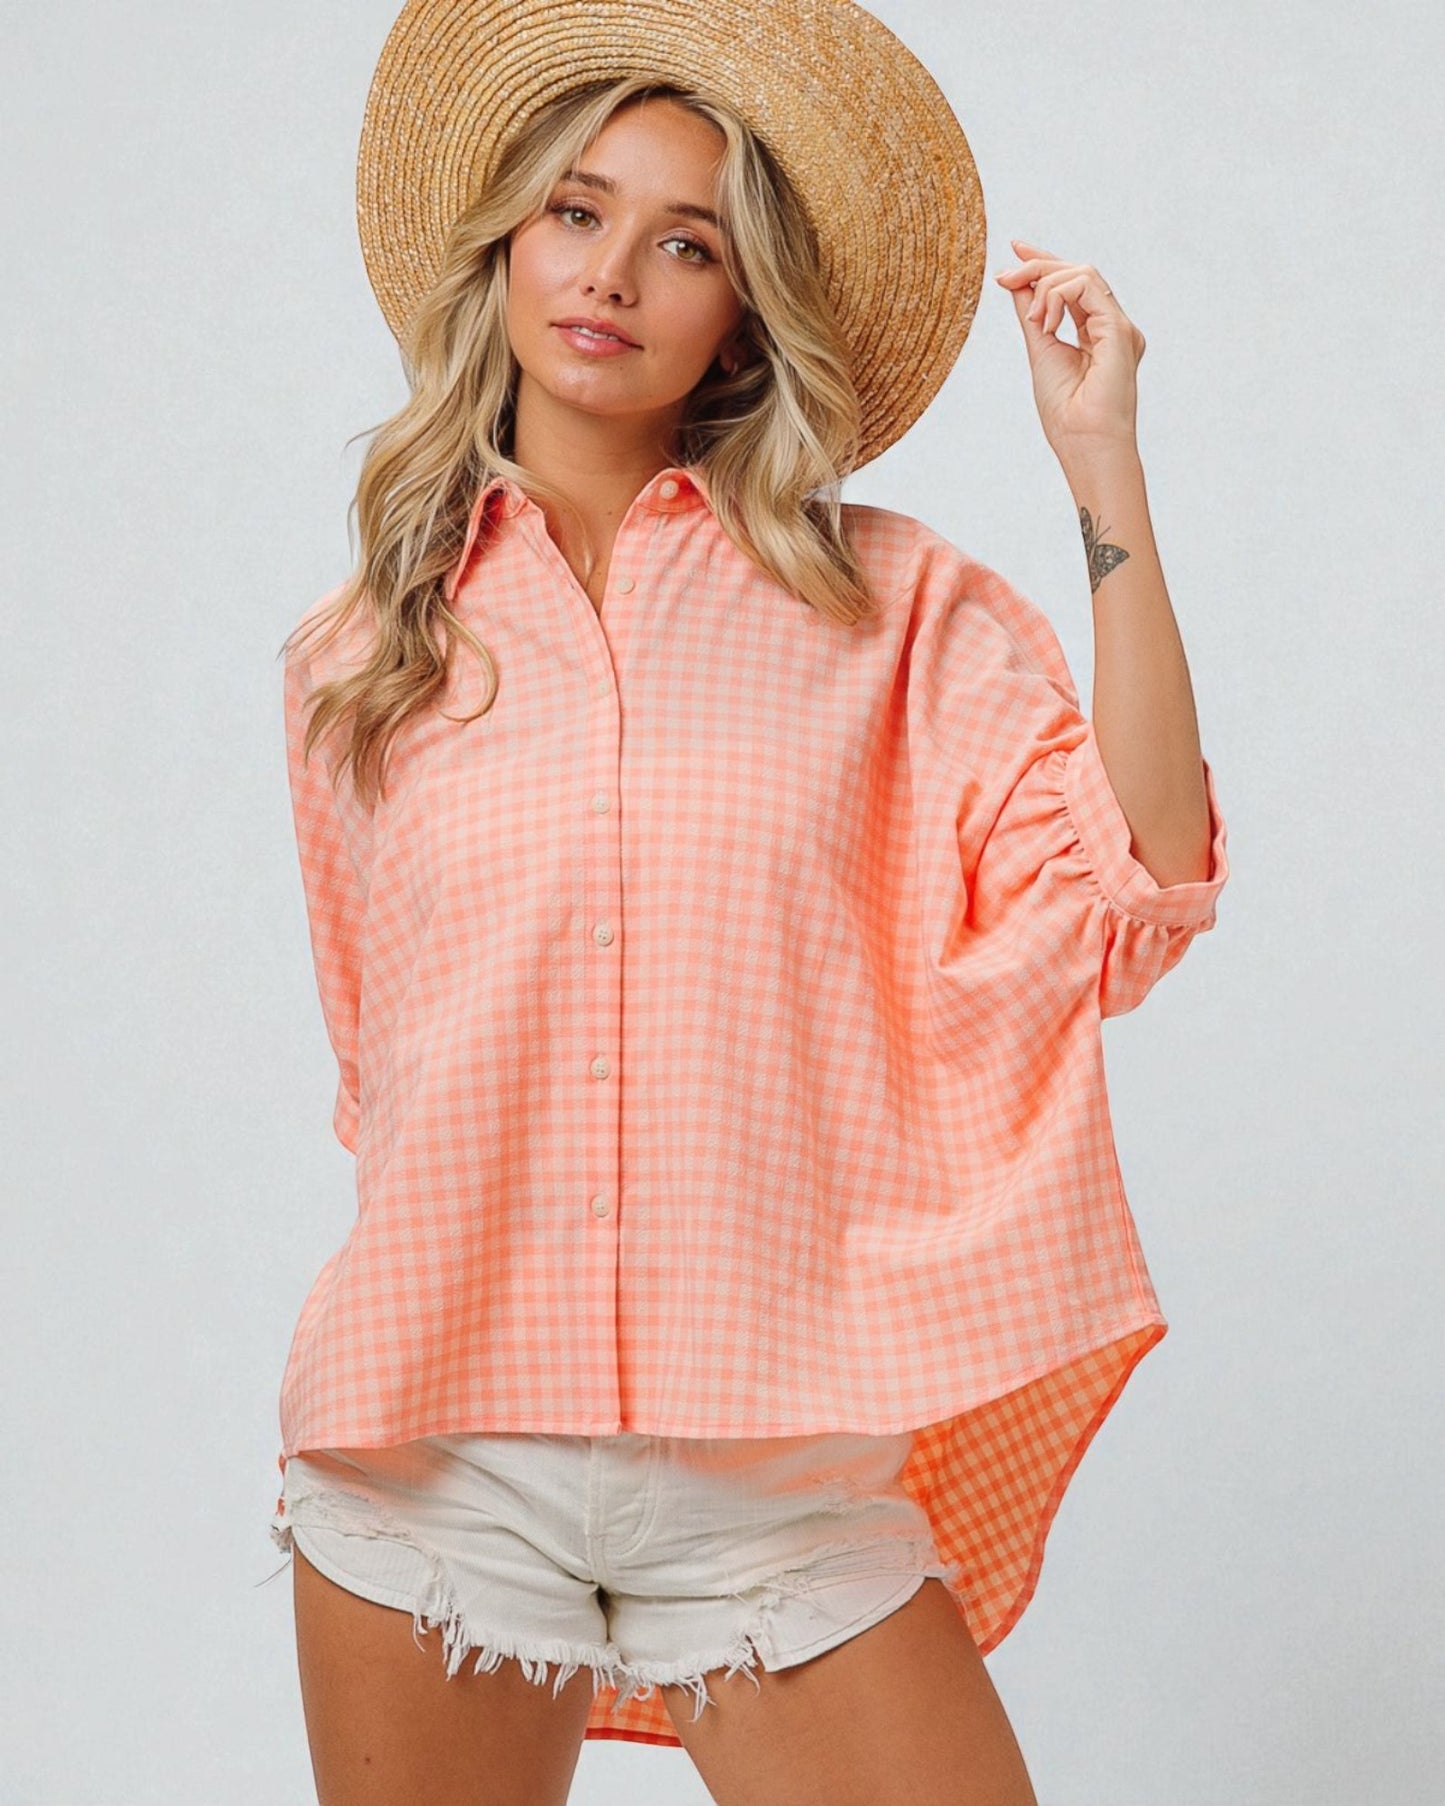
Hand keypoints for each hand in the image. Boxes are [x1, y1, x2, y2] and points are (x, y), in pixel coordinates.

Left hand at [994, 238, 1145, 464]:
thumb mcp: (1040, 352)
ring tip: (1032, 319)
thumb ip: (1032, 315)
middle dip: (1038, 267)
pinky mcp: (1119, 329)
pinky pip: (1087, 287)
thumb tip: (1015, 283)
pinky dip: (1057, 296)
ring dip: (1045, 285)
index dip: (1045, 263)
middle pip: (1078, 273)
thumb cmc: (1066, 415)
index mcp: (1097, 334)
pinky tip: (1044, 321)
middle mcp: (1113, 327)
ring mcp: (1119, 327)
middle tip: (1005, 275)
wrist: (1085, 445)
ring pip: (1083, 274)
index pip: (1073, 285)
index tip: (1014, 252)